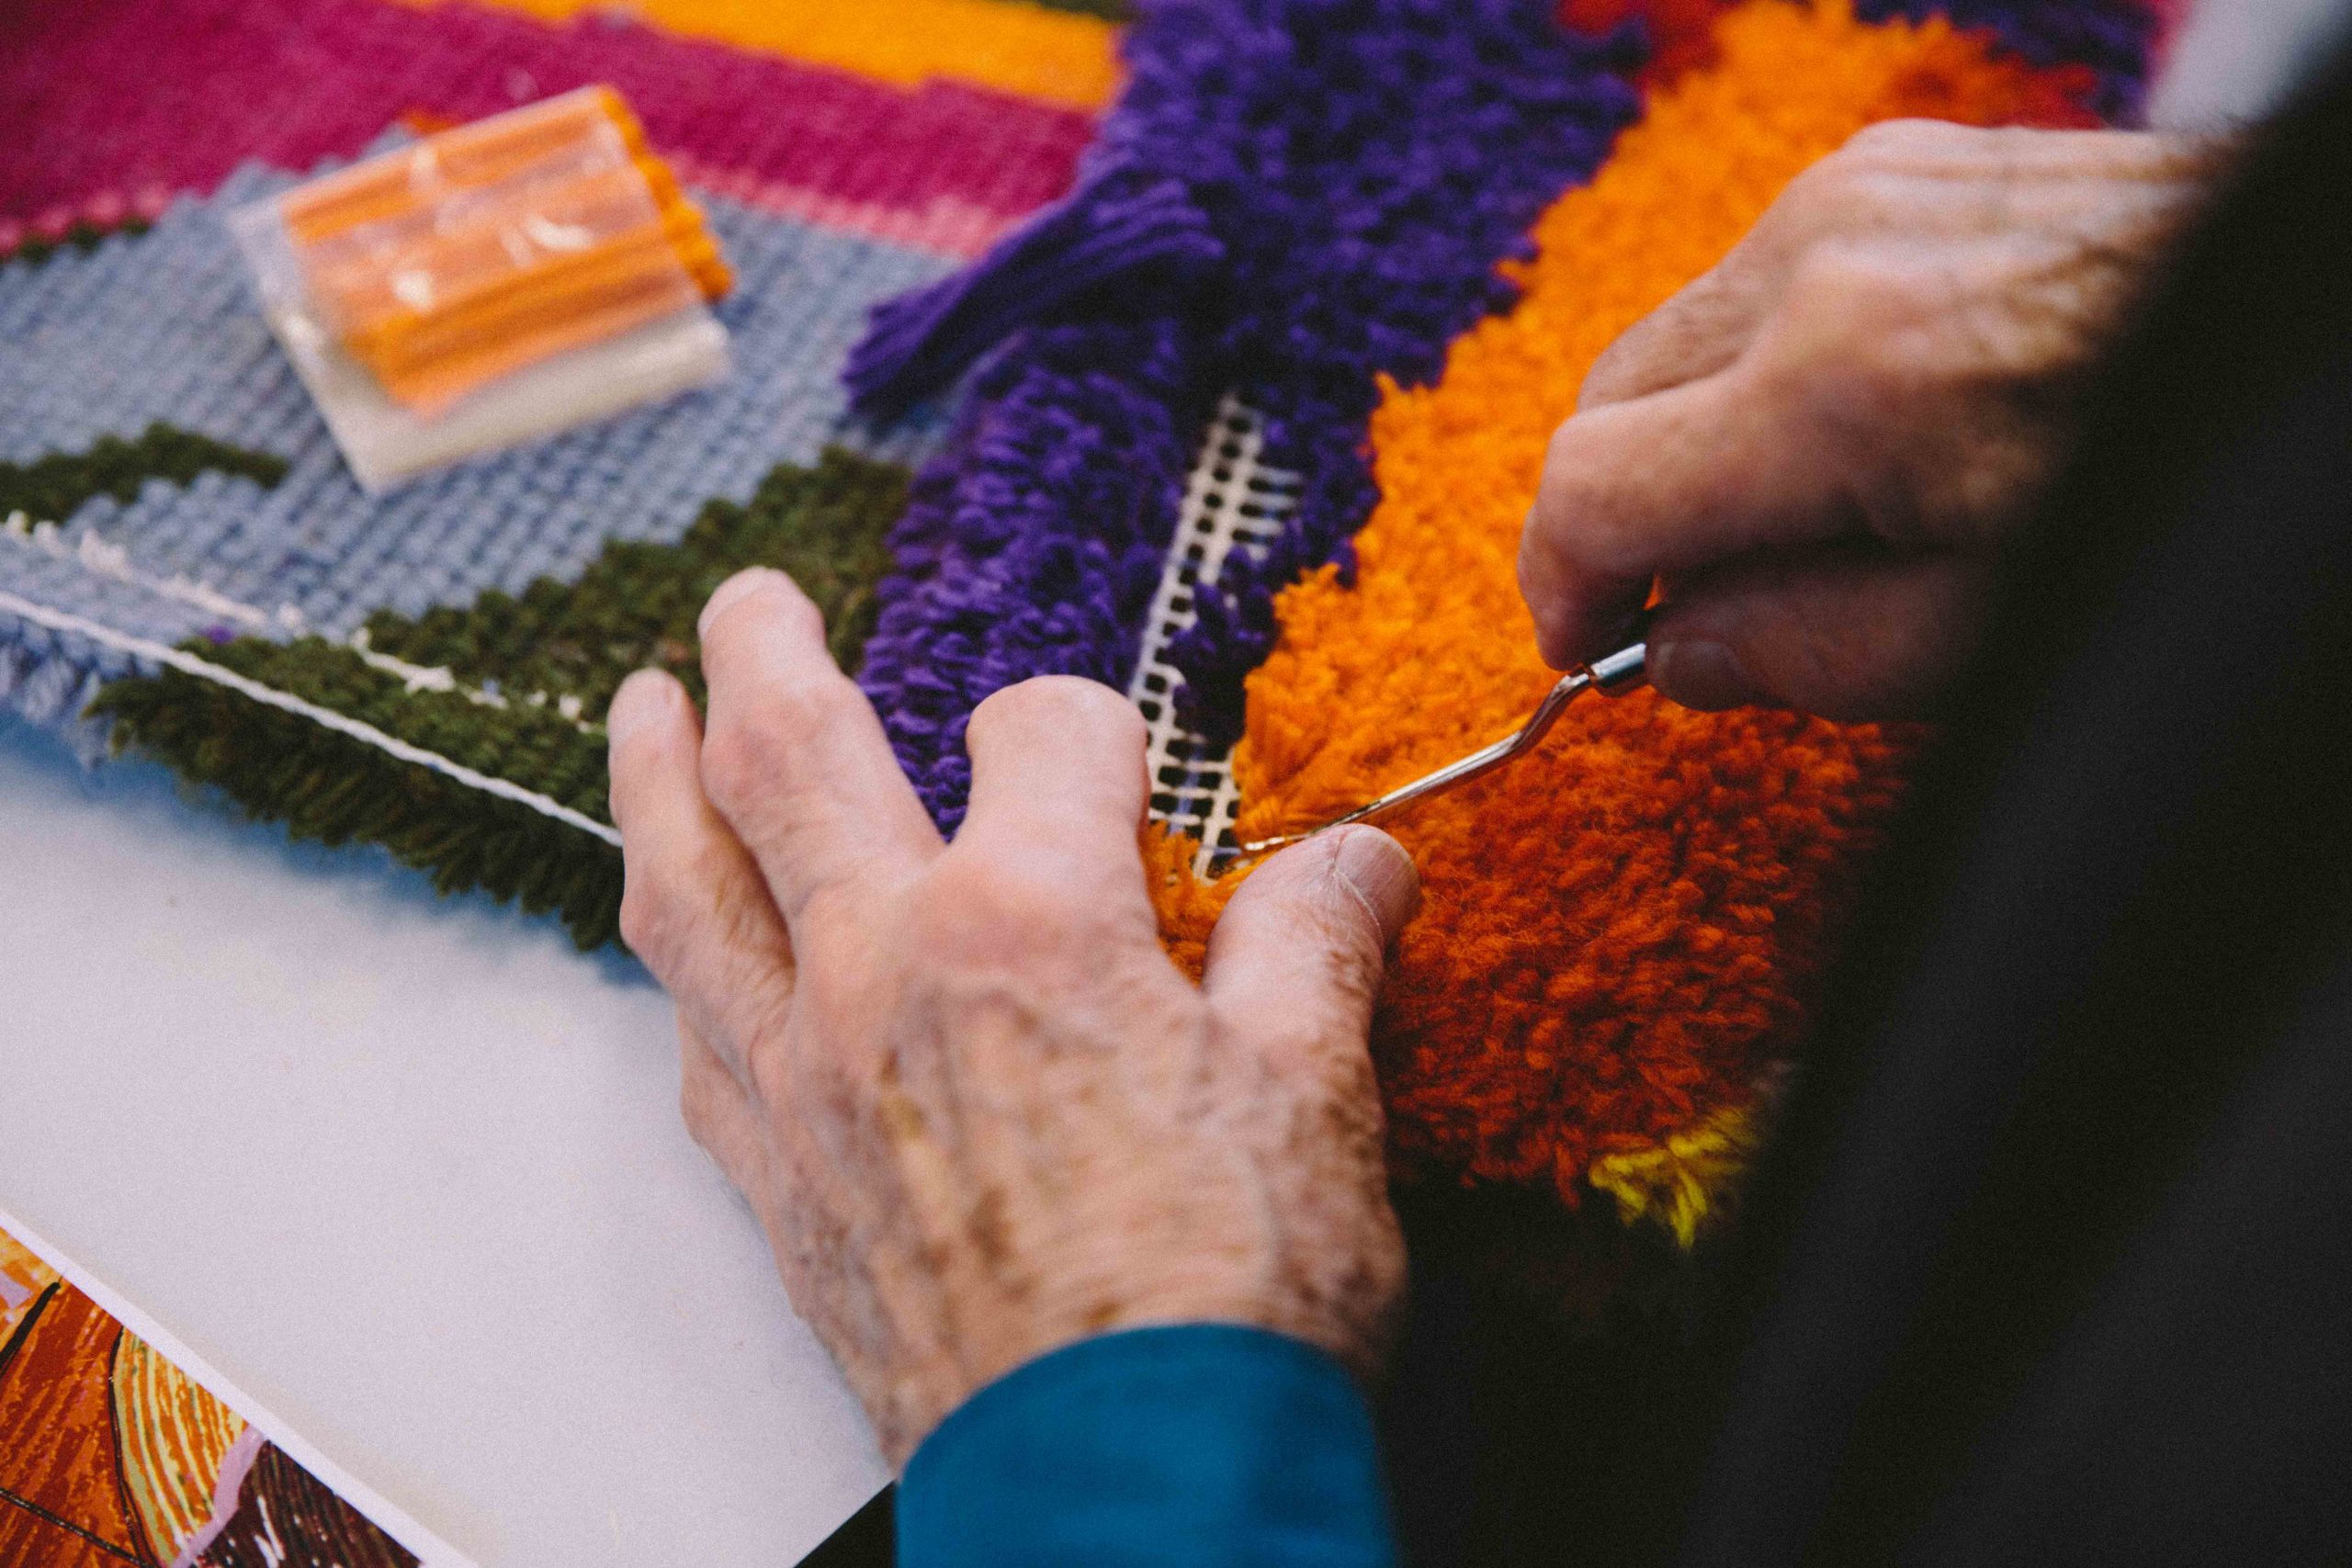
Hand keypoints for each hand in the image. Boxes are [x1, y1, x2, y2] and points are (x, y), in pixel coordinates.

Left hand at [605, 568, 1420, 1463]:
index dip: (1093, 724)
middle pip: (789, 753)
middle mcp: (884, 971)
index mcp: (1028, 924)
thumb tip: (1359, 862)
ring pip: (688, 882)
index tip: (1121, 763)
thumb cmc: (1225, 1304)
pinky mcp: (772, 1178)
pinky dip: (681, 959)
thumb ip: (1319, 947)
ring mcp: (803, 1075)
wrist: (1126, 1485)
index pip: (1043, 732)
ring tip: (638, 713)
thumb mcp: (1319, 1095)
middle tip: (748, 598)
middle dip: (763, 651)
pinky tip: (685, 945)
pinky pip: (691, 1031)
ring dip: (655, 777)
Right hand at [1519, 121, 2222, 718]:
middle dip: (1622, 521)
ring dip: (1690, 443)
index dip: (1565, 591)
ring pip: (1673, 340)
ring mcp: (1857, 187)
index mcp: (1838, 383)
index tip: (1593, 650)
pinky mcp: (1896, 162)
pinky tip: (1846, 434)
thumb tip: (1677, 652)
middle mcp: (1822, 254)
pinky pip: (1756, 282)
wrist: (2311, 333)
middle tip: (1687, 611)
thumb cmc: (2173, 482)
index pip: (1590, 488)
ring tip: (1792, 524)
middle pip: (1605, 401)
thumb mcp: (1989, 632)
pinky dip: (1758, 372)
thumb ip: (1802, 655)